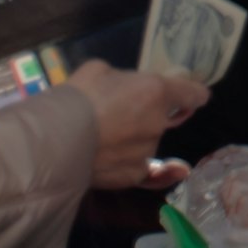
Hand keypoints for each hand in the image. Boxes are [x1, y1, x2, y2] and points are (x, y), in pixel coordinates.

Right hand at [68, 62, 211, 189]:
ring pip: (150, 141)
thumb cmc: (75, 98)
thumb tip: (124, 89)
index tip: (193, 95)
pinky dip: (162, 172)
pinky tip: (177, 170)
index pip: (192, 93)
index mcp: (156, 91)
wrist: (53, 140)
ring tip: (106, 136)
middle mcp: (158, 123)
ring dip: (138, 137)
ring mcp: (148, 151)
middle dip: (154, 113)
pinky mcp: (133, 175)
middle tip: (123, 111)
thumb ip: (122, 80)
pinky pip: (151, 172)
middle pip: (167, 117)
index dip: (194, 93)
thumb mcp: (100, 71)